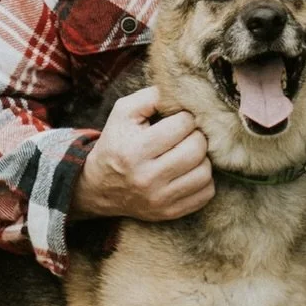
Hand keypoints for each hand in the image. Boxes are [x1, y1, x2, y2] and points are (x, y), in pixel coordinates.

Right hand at [72, 85, 213, 220]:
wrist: (99, 186)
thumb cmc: (116, 142)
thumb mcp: (123, 112)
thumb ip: (151, 96)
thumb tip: (183, 92)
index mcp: (135, 149)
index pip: (183, 125)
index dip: (185, 117)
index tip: (178, 120)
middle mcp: (147, 177)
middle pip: (197, 149)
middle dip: (197, 136)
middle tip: (187, 135)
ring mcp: (160, 199)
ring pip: (205, 172)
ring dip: (202, 158)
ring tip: (189, 153)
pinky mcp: (169, 212)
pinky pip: (206, 194)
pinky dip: (204, 180)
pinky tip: (190, 171)